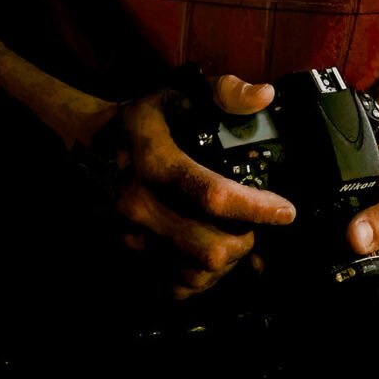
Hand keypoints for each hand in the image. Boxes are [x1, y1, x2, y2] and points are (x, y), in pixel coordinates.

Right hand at [113, 75, 295, 298]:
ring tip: (237, 237)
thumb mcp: (183, 90)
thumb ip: (226, 92)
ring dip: (228, 263)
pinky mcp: (131, 255)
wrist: (93, 141)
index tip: (285, 211)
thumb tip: (264, 97)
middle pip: (210, 248)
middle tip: (256, 222)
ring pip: (196, 275)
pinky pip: (176, 287)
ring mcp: (132, 236)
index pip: (212, 196)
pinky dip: (204, 279)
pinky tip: (215, 256)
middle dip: (246, 240)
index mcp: (156, 161)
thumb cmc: (149, 117)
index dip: (255, 208)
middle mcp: (140, 205)